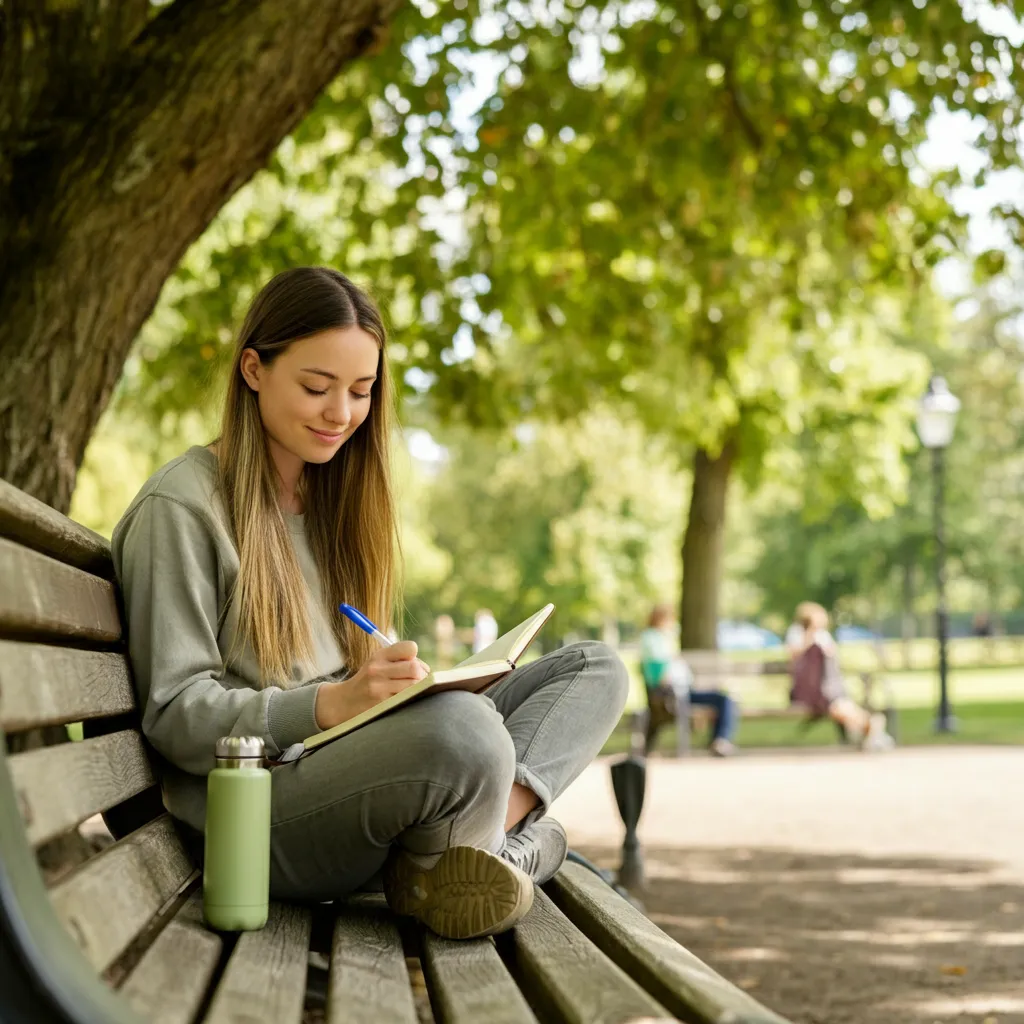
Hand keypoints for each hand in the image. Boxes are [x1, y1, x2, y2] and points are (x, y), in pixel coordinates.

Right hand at [315, 641, 429, 728]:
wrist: (343, 702)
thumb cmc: (369, 681)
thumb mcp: (378, 663)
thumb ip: (400, 660)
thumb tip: (426, 668)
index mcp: (379, 656)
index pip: (409, 648)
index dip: (416, 656)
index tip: (413, 663)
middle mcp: (378, 670)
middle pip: (415, 668)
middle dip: (423, 675)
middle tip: (418, 680)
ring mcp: (379, 688)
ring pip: (414, 686)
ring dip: (419, 689)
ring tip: (412, 691)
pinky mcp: (381, 705)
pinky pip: (407, 700)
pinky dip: (412, 700)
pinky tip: (406, 700)